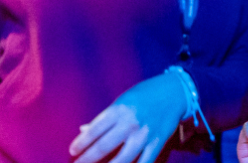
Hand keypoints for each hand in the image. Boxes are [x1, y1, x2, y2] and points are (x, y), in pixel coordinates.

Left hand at [69, 69, 189, 162]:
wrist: (175, 91)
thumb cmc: (144, 94)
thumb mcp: (122, 100)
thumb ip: (104, 118)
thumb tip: (83, 131)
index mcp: (119, 109)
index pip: (93, 131)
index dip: (80, 144)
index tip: (73, 151)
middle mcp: (130, 123)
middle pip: (103, 147)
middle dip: (87, 159)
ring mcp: (145, 134)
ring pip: (122, 160)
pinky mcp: (158, 142)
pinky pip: (144, 162)